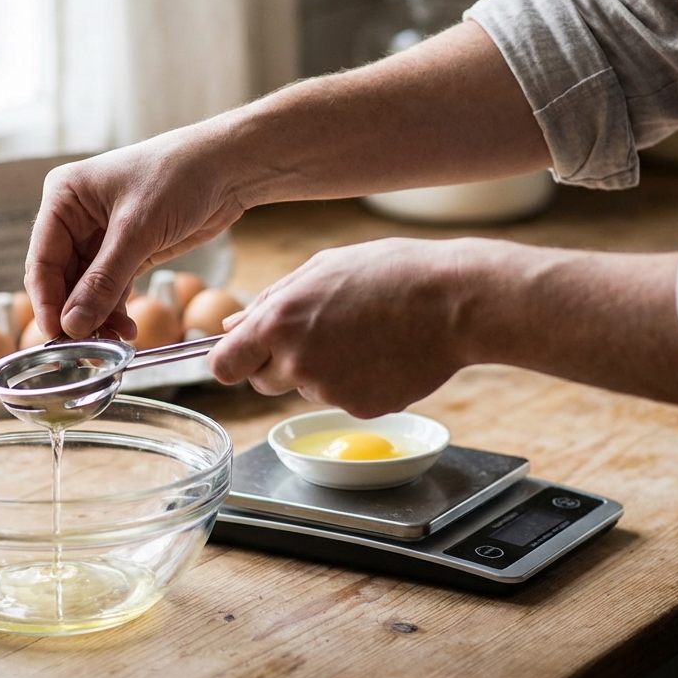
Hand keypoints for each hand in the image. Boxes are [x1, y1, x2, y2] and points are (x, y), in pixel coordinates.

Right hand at [24, 130, 246, 338]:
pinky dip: (117, 310)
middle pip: (62, 279)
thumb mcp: (137, 230)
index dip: (46, 301)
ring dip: (98, 317)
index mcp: (64, 198)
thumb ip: (104, 280)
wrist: (227, 168)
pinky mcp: (128, 251)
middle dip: (75, 314)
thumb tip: (73, 325)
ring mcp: (101, 236)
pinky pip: (111, 289)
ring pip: (87, 289)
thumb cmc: (178, 177)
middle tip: (86, 348)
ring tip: (115, 342)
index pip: (42, 259)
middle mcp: (76, 217)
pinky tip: (128, 330)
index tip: (56, 335)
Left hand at [209, 238, 470, 417]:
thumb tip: (230, 328)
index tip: (244, 357)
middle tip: (320, 335)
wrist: (454, 301)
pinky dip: (357, 384)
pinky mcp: (360, 409)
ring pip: (307, 389)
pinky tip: (383, 354)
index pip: (223, 367)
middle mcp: (297, 362)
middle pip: (262, 383)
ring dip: (324, 371)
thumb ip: (269, 302)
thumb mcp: (321, 269)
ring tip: (364, 335)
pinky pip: (344, 400)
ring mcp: (329, 391)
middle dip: (279, 365)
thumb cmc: (389, 272)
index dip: (233, 362)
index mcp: (277, 322)